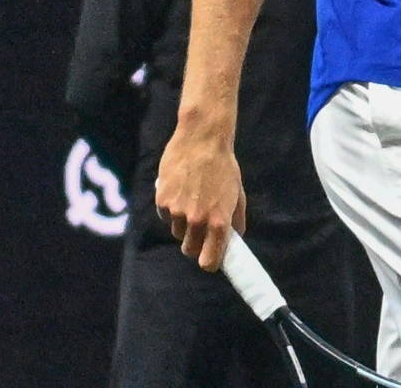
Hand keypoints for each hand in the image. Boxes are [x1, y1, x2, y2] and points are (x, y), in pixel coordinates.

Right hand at [155, 124, 247, 269]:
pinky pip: (166, 216)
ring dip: (184, 225)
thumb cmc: (224, 166)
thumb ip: (235, 220)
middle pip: (190, 251)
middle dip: (196, 246)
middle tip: (202, 231)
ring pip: (177, 232)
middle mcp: (197, 220)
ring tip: (193, 201)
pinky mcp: (162, 201)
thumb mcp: (238, 194)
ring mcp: (177, 212)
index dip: (210, 262)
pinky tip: (181, 191)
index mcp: (218, 221)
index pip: (209, 261)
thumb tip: (235, 239)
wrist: (202, 139)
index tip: (211, 259)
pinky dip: (171, 210)